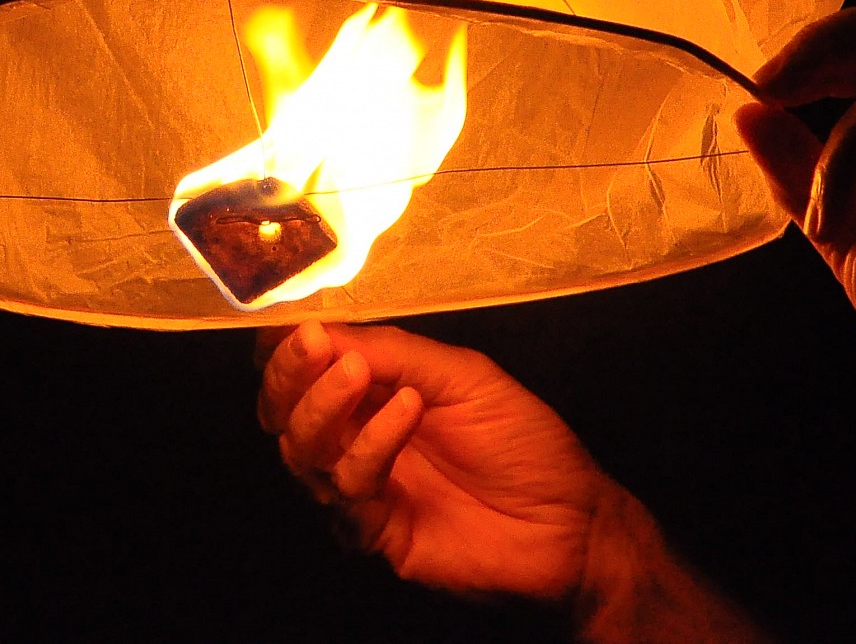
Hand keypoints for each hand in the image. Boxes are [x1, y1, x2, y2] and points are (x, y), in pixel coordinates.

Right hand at [256, 320, 607, 601]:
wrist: (571, 522)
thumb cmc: (524, 443)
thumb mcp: (462, 375)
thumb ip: (393, 351)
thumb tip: (321, 328)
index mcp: (372, 395)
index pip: (305, 370)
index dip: (286, 346)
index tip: (289, 322)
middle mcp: (356, 440)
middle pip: (285, 411)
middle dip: (288, 374)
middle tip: (310, 345)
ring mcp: (362, 488)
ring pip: (301, 450)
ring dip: (323, 404)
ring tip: (357, 372)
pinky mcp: (374, 533)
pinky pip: (347, 489)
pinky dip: (369, 445)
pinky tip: (405, 413)